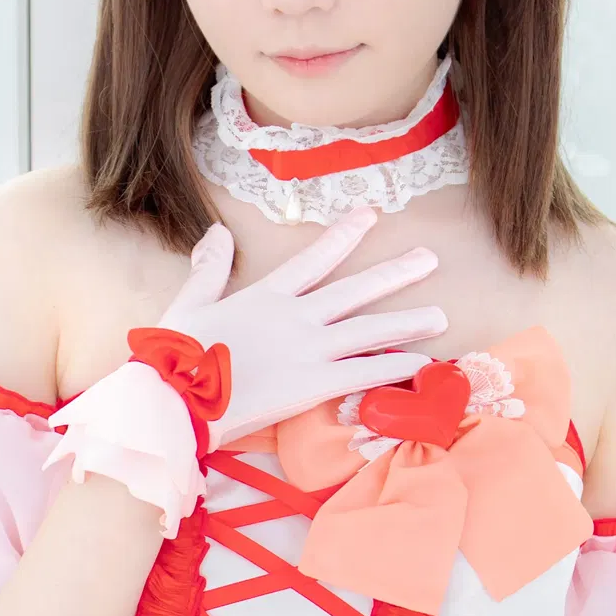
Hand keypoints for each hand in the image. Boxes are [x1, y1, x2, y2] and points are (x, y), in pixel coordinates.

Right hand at [160, 208, 447, 443]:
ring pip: (368, 329)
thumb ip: (209, 269)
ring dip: (407, 322)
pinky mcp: (313, 384)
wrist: (175, 399)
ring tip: (440, 316)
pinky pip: (363, 372)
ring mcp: (308, 349)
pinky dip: (393, 366)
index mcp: (265, 296)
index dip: (344, 236)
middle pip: (355, 290)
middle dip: (395, 273)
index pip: (314, 259)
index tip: (371, 216)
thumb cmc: (176, 357)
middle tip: (430, 259)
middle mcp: (295, 316)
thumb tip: (218, 232)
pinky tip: (421, 362)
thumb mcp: (189, 304)